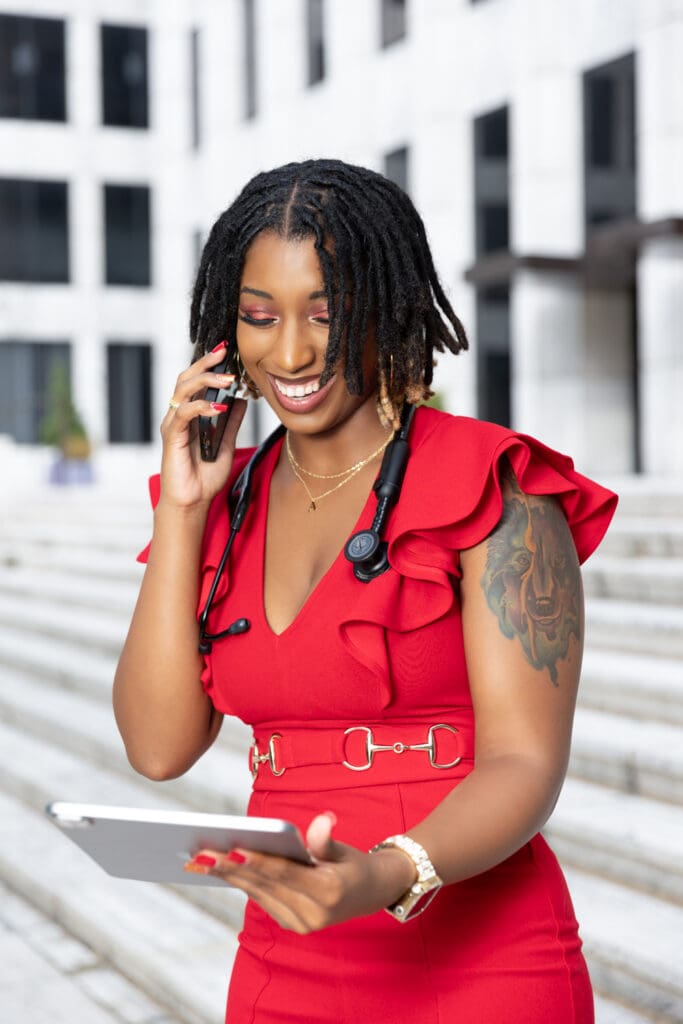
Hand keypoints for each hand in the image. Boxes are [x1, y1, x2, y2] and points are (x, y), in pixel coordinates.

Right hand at [159, 344, 247, 509]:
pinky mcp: (171, 437)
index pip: (195, 381)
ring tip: (228, 380)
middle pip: (186, 378)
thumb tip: (242, 401)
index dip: (208, 365)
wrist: (192, 502)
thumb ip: (231, 423)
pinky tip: (220, 408)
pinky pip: (183, 414)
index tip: (227, 352)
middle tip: (224, 353)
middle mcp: (178, 416)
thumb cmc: (204, 477)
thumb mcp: (225, 444)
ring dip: (206, 381)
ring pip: (183, 390)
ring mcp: (173, 425)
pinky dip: (201, 407)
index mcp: (189, 415)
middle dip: (205, 363)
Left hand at [185, 812, 415, 933]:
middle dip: (231, 868)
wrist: (373, 894)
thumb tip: (322, 821)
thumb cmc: (355, 864)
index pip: (286, 873)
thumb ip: (327, 840)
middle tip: (201, 852)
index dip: (259, 861)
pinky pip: (262, 900)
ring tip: (200, 859)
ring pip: (258, 894)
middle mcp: (313, 915)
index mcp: (329, 892)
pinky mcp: (292, 925)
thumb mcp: (346, 850)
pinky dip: (241, 883)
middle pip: (265, 885)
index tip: (231, 849)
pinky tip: (219, 868)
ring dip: (229, 876)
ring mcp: (301, 924)